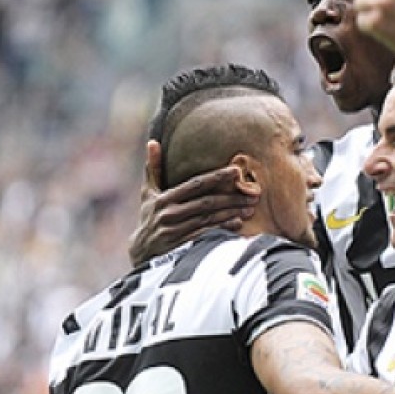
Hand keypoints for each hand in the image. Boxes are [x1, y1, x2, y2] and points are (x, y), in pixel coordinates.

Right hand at [127, 140, 256, 264]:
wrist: (141, 251)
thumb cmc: (149, 218)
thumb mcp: (148, 194)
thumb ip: (153, 168)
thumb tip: (153, 142)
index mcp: (164, 199)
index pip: (195, 185)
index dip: (217, 177)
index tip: (236, 171)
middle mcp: (169, 214)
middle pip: (206, 203)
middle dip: (231, 198)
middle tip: (253, 194)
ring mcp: (175, 231)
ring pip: (208, 219)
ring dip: (231, 213)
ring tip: (249, 208)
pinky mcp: (181, 246)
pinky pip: (205, 236)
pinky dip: (222, 229)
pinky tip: (237, 224)